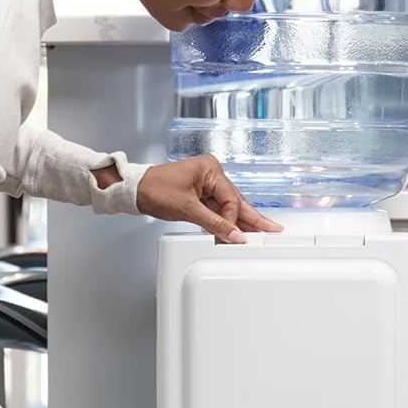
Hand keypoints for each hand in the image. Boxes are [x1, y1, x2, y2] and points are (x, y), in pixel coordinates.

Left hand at [136, 156, 282, 243]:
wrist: (135, 190)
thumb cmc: (155, 189)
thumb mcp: (187, 209)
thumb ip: (214, 224)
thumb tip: (234, 235)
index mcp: (211, 169)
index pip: (231, 200)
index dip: (233, 221)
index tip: (237, 237)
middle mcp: (211, 174)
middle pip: (235, 201)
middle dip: (252, 218)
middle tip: (273, 230)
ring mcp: (206, 184)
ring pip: (228, 207)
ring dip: (240, 222)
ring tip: (261, 233)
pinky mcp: (200, 194)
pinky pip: (218, 210)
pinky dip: (226, 221)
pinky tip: (237, 231)